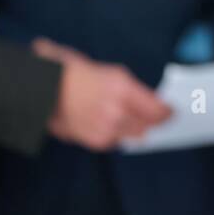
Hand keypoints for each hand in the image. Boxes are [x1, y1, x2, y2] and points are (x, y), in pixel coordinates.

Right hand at [34, 38, 172, 150]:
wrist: (42, 89)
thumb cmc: (75, 73)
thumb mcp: (112, 73)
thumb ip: (133, 91)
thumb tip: (149, 103)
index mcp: (123, 88)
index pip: (157, 110)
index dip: (167, 113)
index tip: (171, 112)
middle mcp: (117, 111)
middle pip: (149, 125)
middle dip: (152, 121)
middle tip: (156, 118)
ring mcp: (106, 128)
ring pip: (134, 135)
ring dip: (135, 129)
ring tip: (129, 120)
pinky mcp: (94, 140)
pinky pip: (115, 141)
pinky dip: (116, 135)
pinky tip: (110, 125)